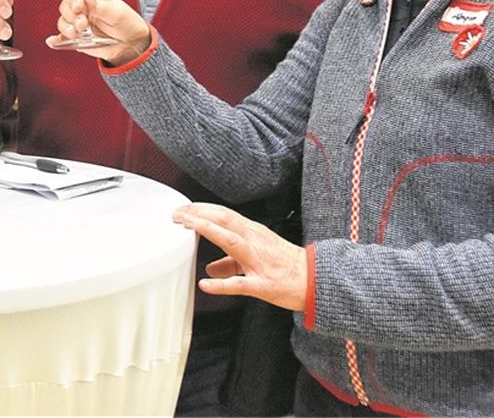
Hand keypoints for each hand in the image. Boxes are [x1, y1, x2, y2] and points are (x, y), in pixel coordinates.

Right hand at [50, 0, 151, 64]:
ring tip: (79, 33)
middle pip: (65, 6)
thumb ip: (101, 6)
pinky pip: (62, 38)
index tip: (79, 6)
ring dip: (67, 28)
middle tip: (83, 23)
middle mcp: (83, 8)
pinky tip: (55, 41)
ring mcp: (78, 23)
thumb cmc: (128, 24)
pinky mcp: (76, 38)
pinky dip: (57, 40)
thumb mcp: (118, 12)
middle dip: (71, 15)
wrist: (132, 45)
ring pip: (62, 21)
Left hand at [172, 203, 307, 311]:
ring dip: (208, 231)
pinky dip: (223, 283)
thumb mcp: (257, 256)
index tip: (182, 209)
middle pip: (225, 220)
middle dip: (199, 214)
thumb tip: (209, 270)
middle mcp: (255, 241)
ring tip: (186, 227)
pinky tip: (206, 284)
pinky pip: (241, 284)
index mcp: (253, 233)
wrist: (316, 281)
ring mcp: (259, 262)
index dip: (202, 210)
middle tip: (177, 213)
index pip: (224, 214)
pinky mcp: (263, 284)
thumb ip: (230, 263)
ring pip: (232, 241)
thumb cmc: (286, 266)